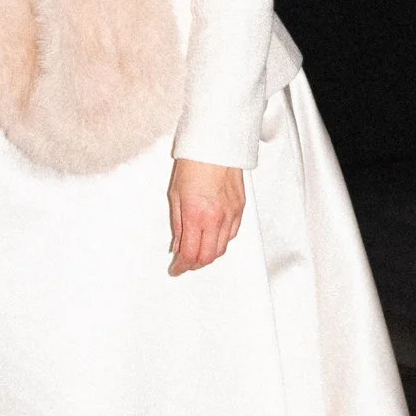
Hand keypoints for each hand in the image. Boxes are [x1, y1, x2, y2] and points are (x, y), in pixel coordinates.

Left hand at [168, 161, 244, 275]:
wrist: (216, 146)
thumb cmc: (194, 164)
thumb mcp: (175, 195)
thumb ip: (177, 224)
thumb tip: (178, 244)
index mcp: (195, 216)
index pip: (190, 254)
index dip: (182, 267)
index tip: (176, 269)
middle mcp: (215, 219)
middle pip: (207, 257)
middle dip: (195, 265)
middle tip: (185, 264)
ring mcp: (231, 215)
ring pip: (222, 248)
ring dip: (208, 255)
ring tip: (198, 253)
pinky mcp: (240, 209)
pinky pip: (232, 234)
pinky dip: (221, 242)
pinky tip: (213, 239)